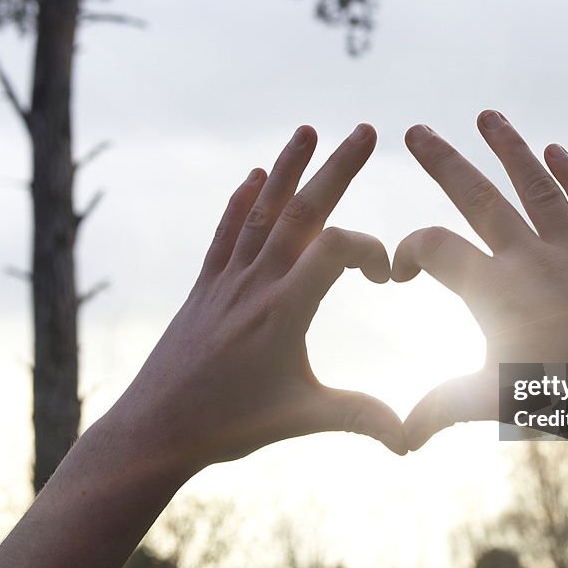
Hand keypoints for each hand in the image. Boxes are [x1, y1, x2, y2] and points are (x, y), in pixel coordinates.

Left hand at [121, 123, 406, 471]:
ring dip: (287, 168)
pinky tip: (254, 177)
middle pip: (300, 212)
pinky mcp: (206, 287)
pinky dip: (242, 202)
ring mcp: (226, 281)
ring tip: (307, 130)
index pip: (333, 249)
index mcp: (283, 311)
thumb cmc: (231, 425)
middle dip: (336, 169)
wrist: (156, 428)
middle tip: (364, 130)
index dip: (369, 249)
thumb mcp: (303, 418)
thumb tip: (412, 437)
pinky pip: (227, 233)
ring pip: (262, 212)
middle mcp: (255, 285)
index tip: (388, 276)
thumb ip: (361, 417)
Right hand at [393, 110, 567, 449]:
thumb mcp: (493, 402)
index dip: (406, 250)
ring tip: (486, 117)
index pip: (434, 247)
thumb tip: (399, 439)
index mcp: (494, 293)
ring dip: (509, 147)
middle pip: (477, 196)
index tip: (401, 271)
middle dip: (441, 161)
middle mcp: (531, 260)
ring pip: (535, 184)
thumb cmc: (564, 405)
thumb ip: (441, 408)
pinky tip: (556, 150)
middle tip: (416, 129)